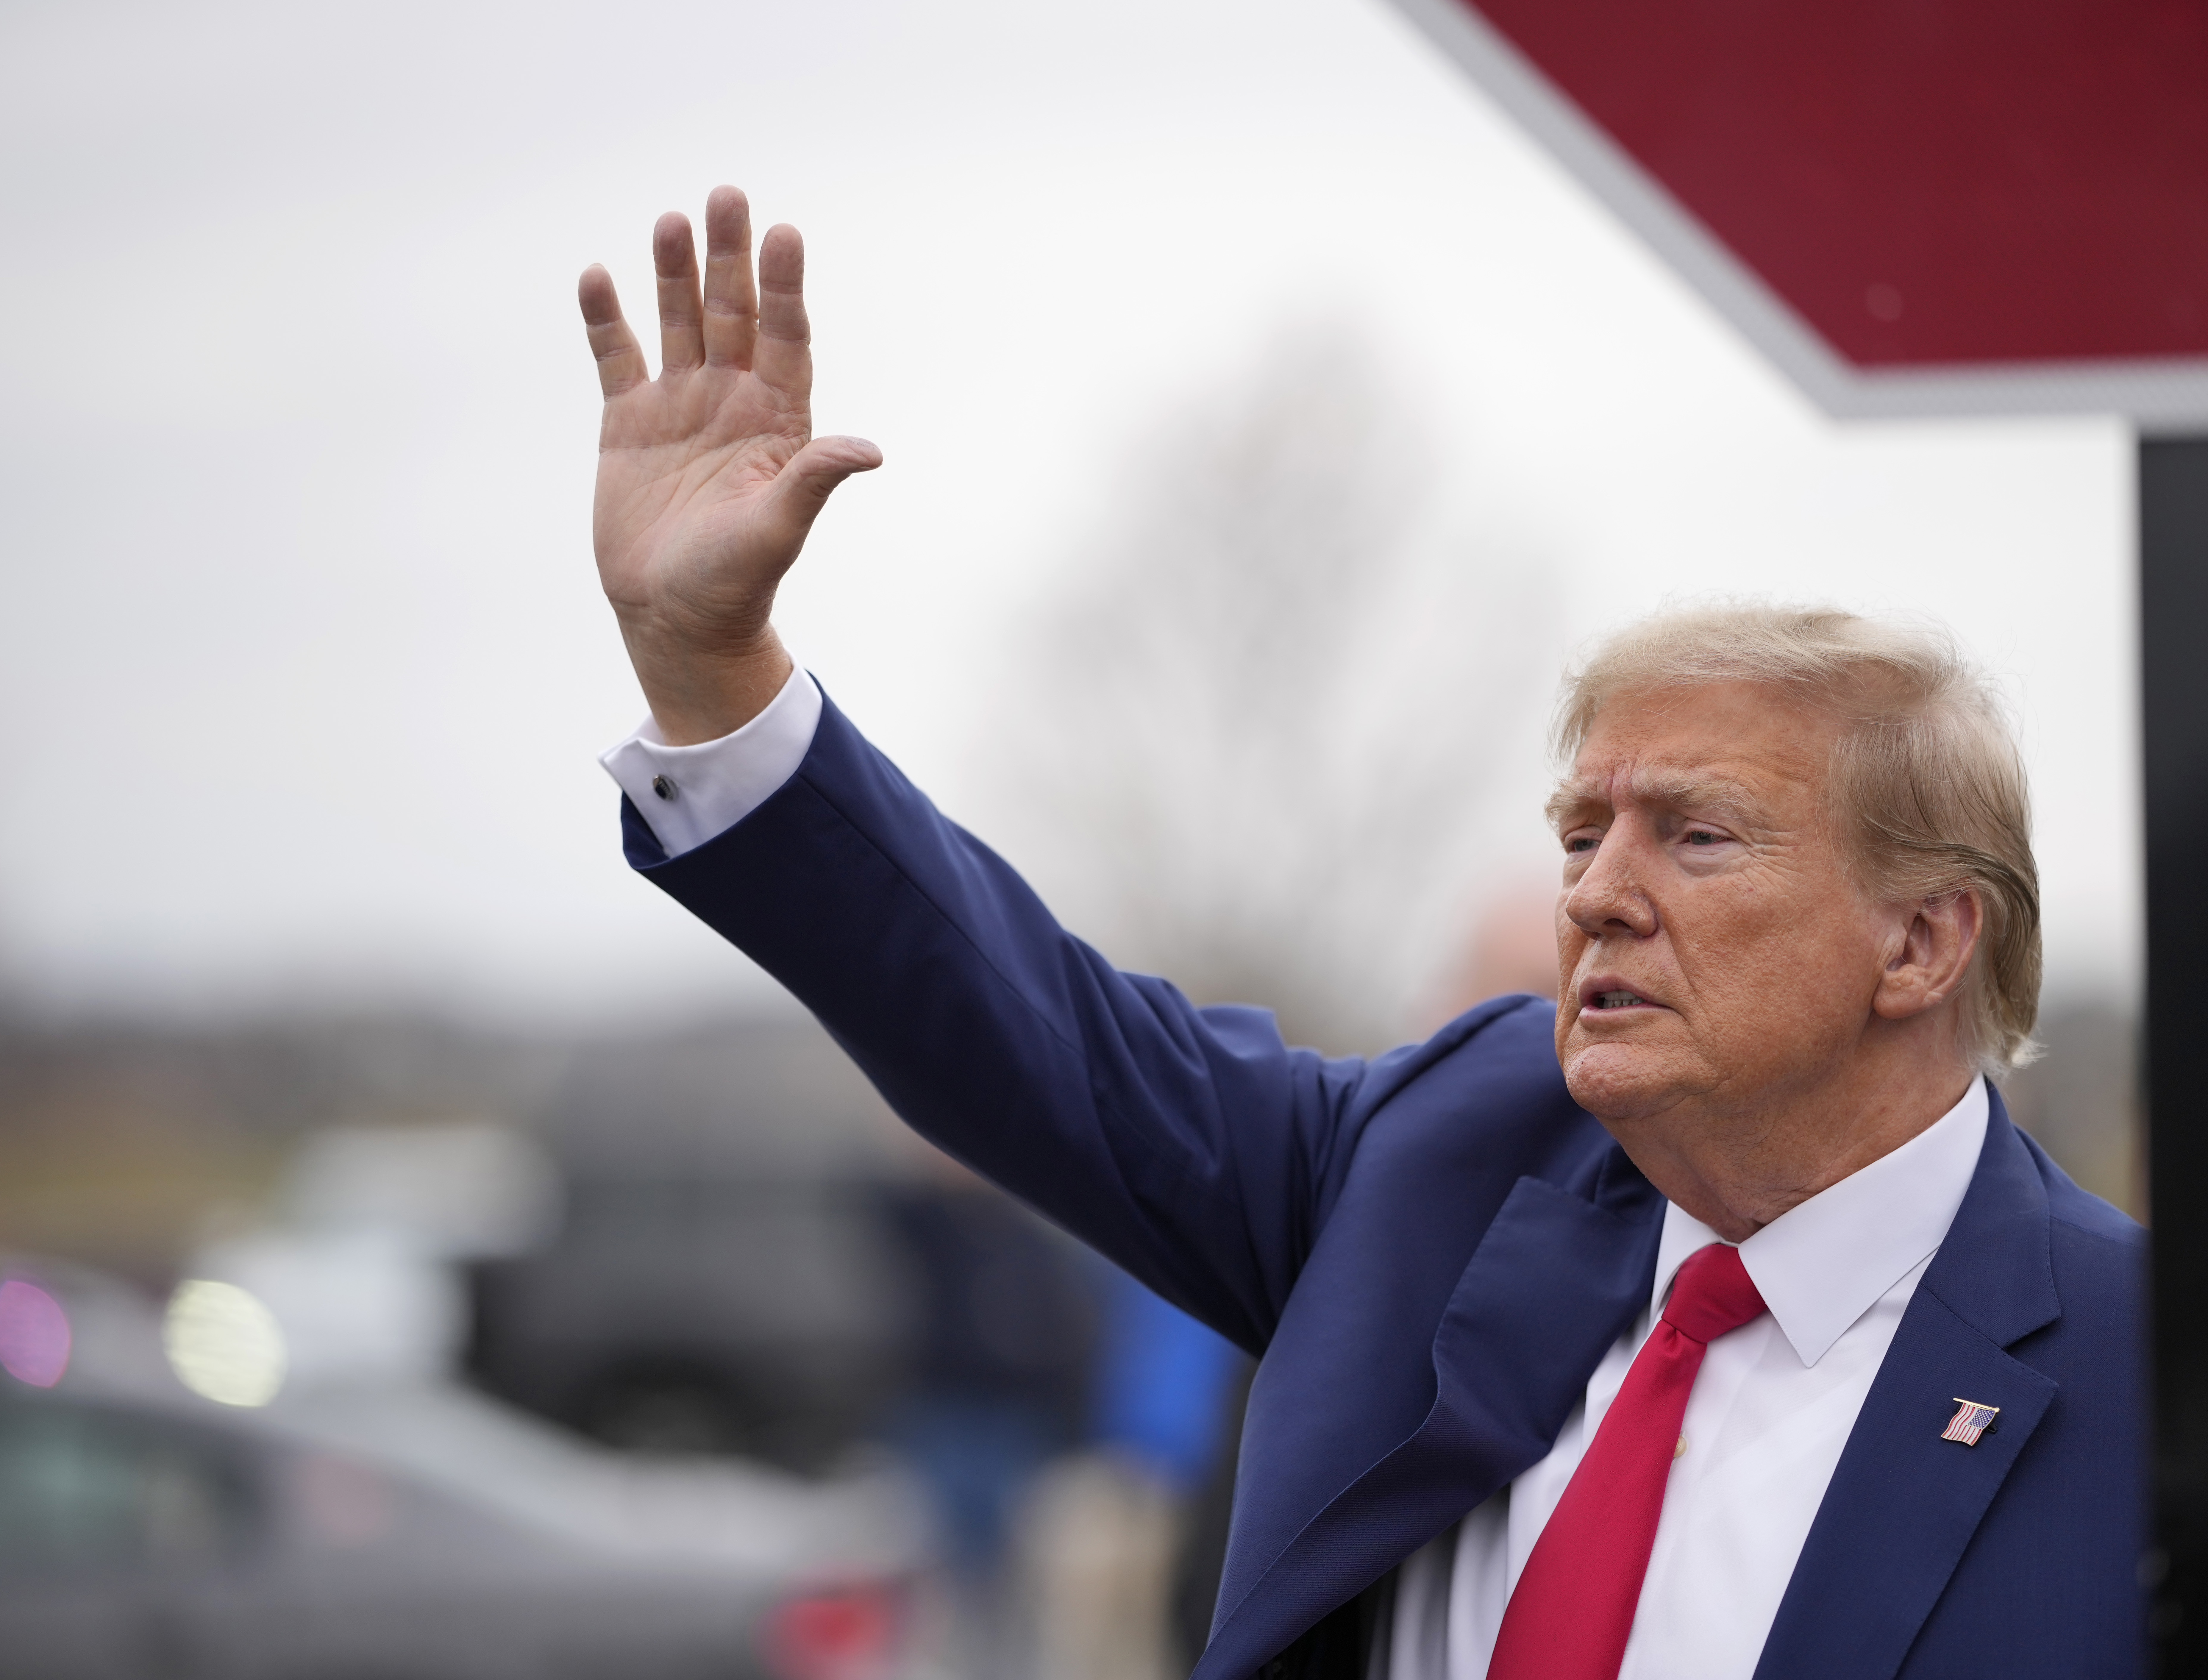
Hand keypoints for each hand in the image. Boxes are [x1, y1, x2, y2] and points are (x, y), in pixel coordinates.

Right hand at [581, 187, 880, 742]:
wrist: (676, 617)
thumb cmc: (735, 581)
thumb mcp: (778, 530)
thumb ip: (815, 481)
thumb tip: (869, 450)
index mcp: (776, 422)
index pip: (785, 338)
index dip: (784, 288)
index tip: (785, 234)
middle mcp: (730, 401)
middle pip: (732, 314)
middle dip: (730, 258)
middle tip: (729, 195)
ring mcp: (678, 407)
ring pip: (677, 324)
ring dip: (674, 273)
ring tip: (671, 221)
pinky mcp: (627, 423)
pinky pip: (616, 357)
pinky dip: (607, 319)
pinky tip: (600, 275)